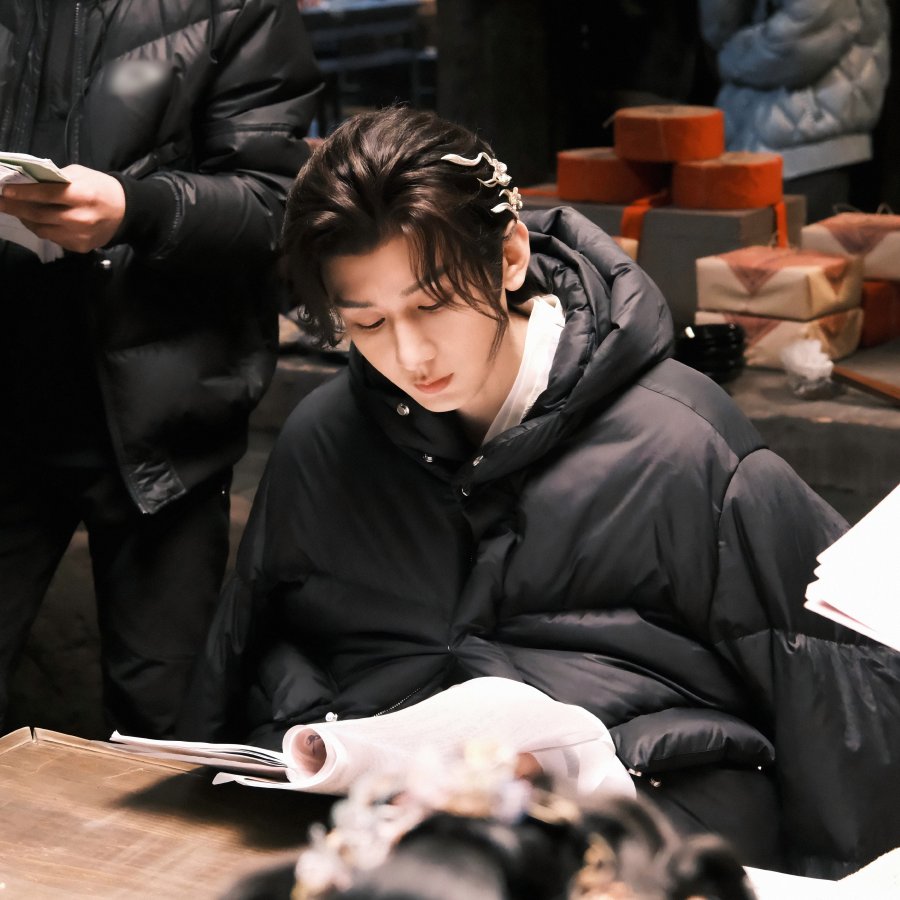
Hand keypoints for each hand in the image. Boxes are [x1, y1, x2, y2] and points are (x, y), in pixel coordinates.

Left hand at [0, 164, 125, 253]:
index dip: (23, 193)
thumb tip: (29, 182)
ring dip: (26, 219)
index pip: (46, 194)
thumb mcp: (81, 174)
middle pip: (39, 214)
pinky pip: (53, 238)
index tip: (4, 190)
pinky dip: (42, 229)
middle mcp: (80, 218)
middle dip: (15, 208)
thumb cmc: (101, 188)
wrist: (126, 213)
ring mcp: (80, 235)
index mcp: (82, 195)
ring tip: (16, 211)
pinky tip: (38, 221)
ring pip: (42, 229)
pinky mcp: (80, 247)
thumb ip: (57, 178)